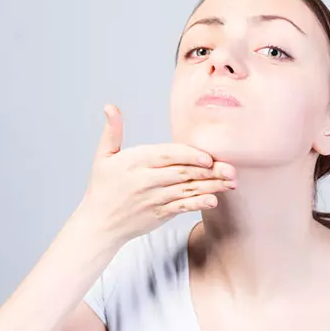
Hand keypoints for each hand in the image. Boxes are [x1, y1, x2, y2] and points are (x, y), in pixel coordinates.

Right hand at [74, 104, 236, 244]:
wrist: (99, 224)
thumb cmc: (102, 188)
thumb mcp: (103, 157)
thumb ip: (112, 131)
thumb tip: (110, 107)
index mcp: (134, 162)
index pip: (165, 156)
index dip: (188, 156)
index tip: (207, 157)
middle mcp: (146, 180)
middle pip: (182, 173)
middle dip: (209, 170)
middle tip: (231, 168)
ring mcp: (154, 198)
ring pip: (187, 190)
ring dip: (211, 186)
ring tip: (231, 182)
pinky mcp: (160, 213)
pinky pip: (182, 207)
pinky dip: (198, 204)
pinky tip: (214, 200)